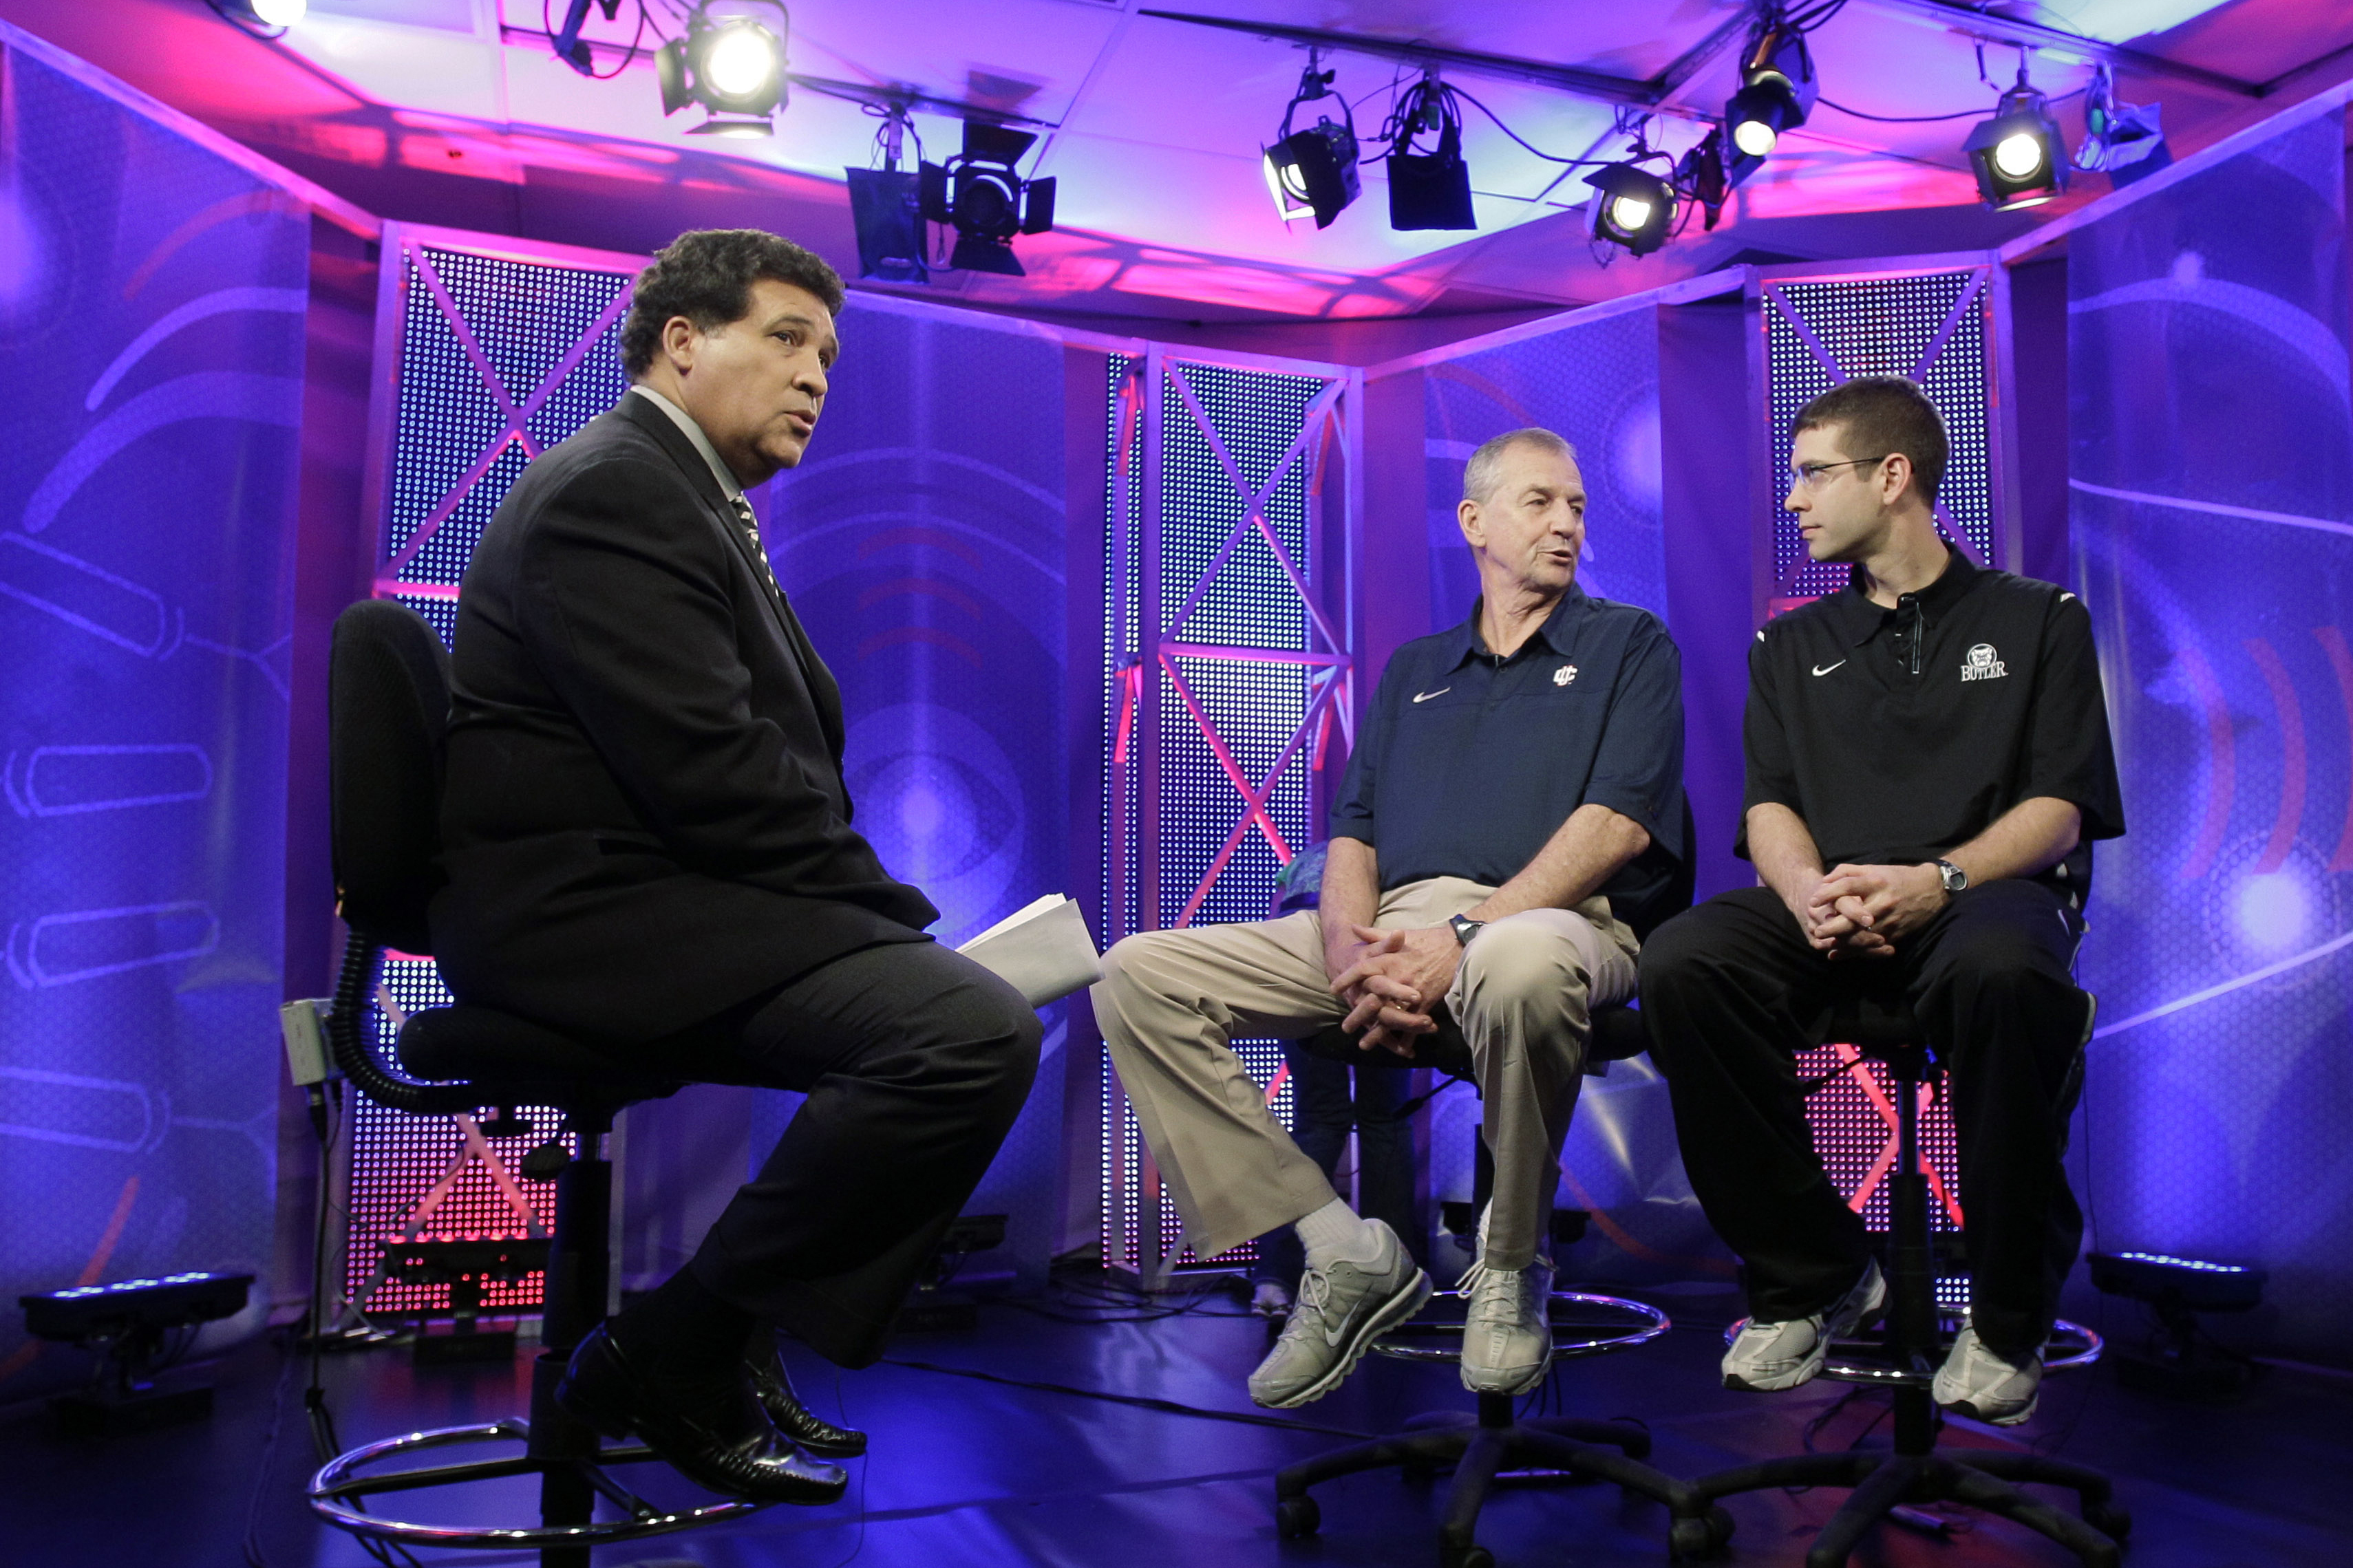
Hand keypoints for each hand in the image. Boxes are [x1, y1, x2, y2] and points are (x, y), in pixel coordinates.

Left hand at [1330, 923, 1462, 1056]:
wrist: (1457, 945)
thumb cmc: (1426, 940)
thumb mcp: (1399, 934)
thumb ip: (1374, 935)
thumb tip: (1352, 927)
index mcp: (1389, 960)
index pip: (1362, 970)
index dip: (1346, 979)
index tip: (1333, 989)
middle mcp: (1397, 977)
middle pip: (1372, 1000)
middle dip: (1357, 1016)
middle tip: (1345, 1028)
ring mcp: (1412, 992)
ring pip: (1390, 1017)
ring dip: (1377, 1034)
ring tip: (1364, 1045)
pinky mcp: (1427, 1002)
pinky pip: (1413, 1023)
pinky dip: (1407, 1038)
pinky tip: (1400, 1049)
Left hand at [1804, 863, 1946, 957]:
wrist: (1932, 889)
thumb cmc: (1898, 877)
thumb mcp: (1874, 868)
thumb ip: (1848, 872)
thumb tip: (1825, 880)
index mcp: (1876, 882)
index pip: (1847, 887)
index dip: (1827, 894)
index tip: (1812, 901)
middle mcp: (1883, 902)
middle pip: (1853, 918)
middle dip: (1832, 926)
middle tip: (1817, 930)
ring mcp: (1890, 920)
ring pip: (1861, 936)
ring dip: (1841, 942)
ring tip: (1825, 943)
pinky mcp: (1896, 933)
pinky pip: (1872, 946)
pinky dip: (1855, 951)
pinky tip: (1838, 954)